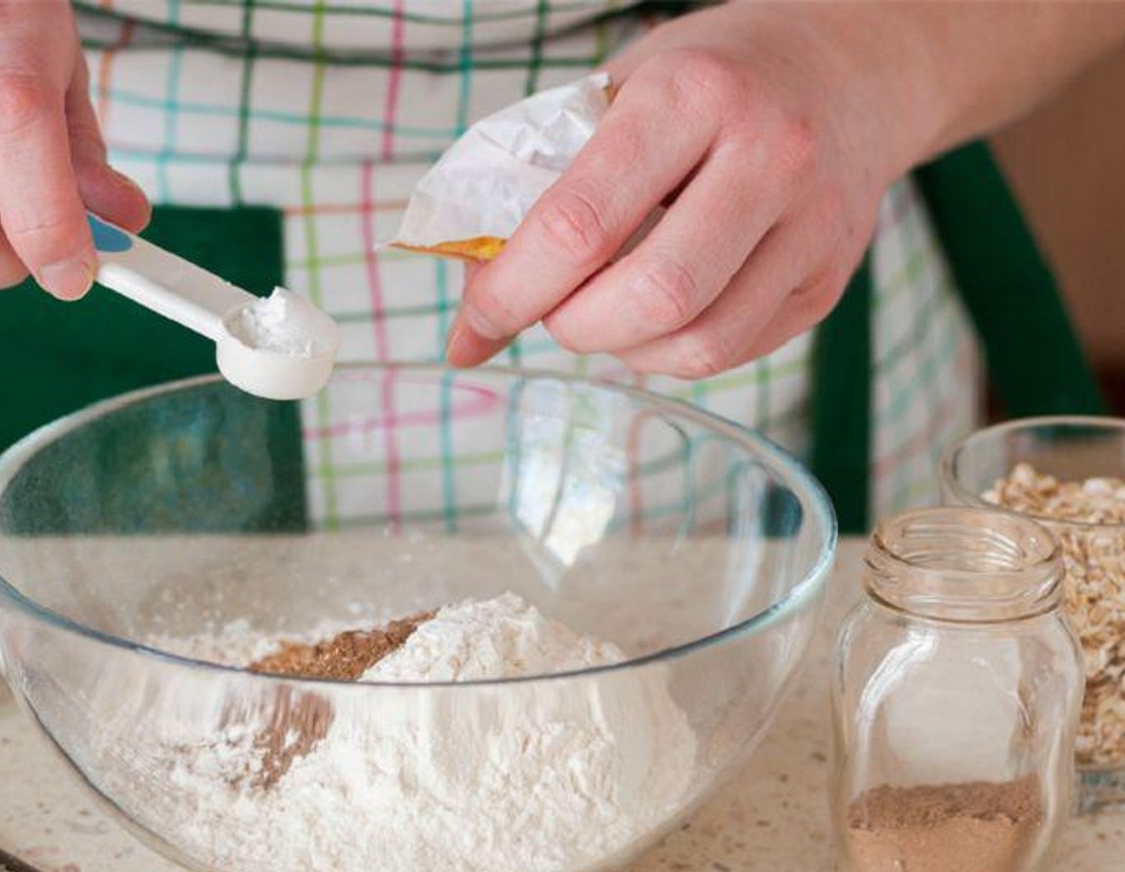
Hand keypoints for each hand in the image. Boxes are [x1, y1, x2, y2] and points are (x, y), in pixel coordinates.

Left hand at [446, 3, 922, 376]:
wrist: (844, 71)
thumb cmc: (708, 84)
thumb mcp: (618, 94)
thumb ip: (543, 185)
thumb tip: (474, 307)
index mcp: (692, 94)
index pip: (580, 223)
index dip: (510, 291)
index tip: (474, 323)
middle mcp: (768, 155)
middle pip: (650, 296)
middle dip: (574, 327)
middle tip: (552, 312)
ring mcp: (812, 224)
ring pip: (695, 343)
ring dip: (622, 350)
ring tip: (602, 315)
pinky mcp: (827, 281)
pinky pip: (729, 353)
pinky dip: (667, 354)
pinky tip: (654, 318)